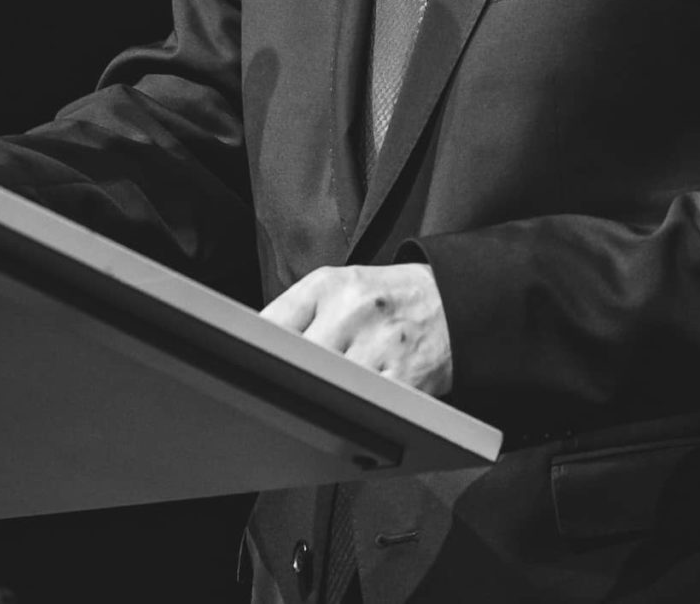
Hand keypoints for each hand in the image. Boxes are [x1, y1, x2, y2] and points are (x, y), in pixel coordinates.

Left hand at [260, 262, 452, 395]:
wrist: (452, 301)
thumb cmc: (385, 298)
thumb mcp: (338, 286)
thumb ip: (296, 312)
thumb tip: (253, 350)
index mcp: (328, 285)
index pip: (272, 323)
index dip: (253, 352)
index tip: (247, 369)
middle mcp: (353, 310)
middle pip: (295, 360)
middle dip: (286, 379)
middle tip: (283, 392)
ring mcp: (380, 344)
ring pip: (329, 387)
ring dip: (321, 399)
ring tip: (324, 400)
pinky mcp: (406, 378)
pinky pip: (369, 406)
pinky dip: (357, 414)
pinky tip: (357, 409)